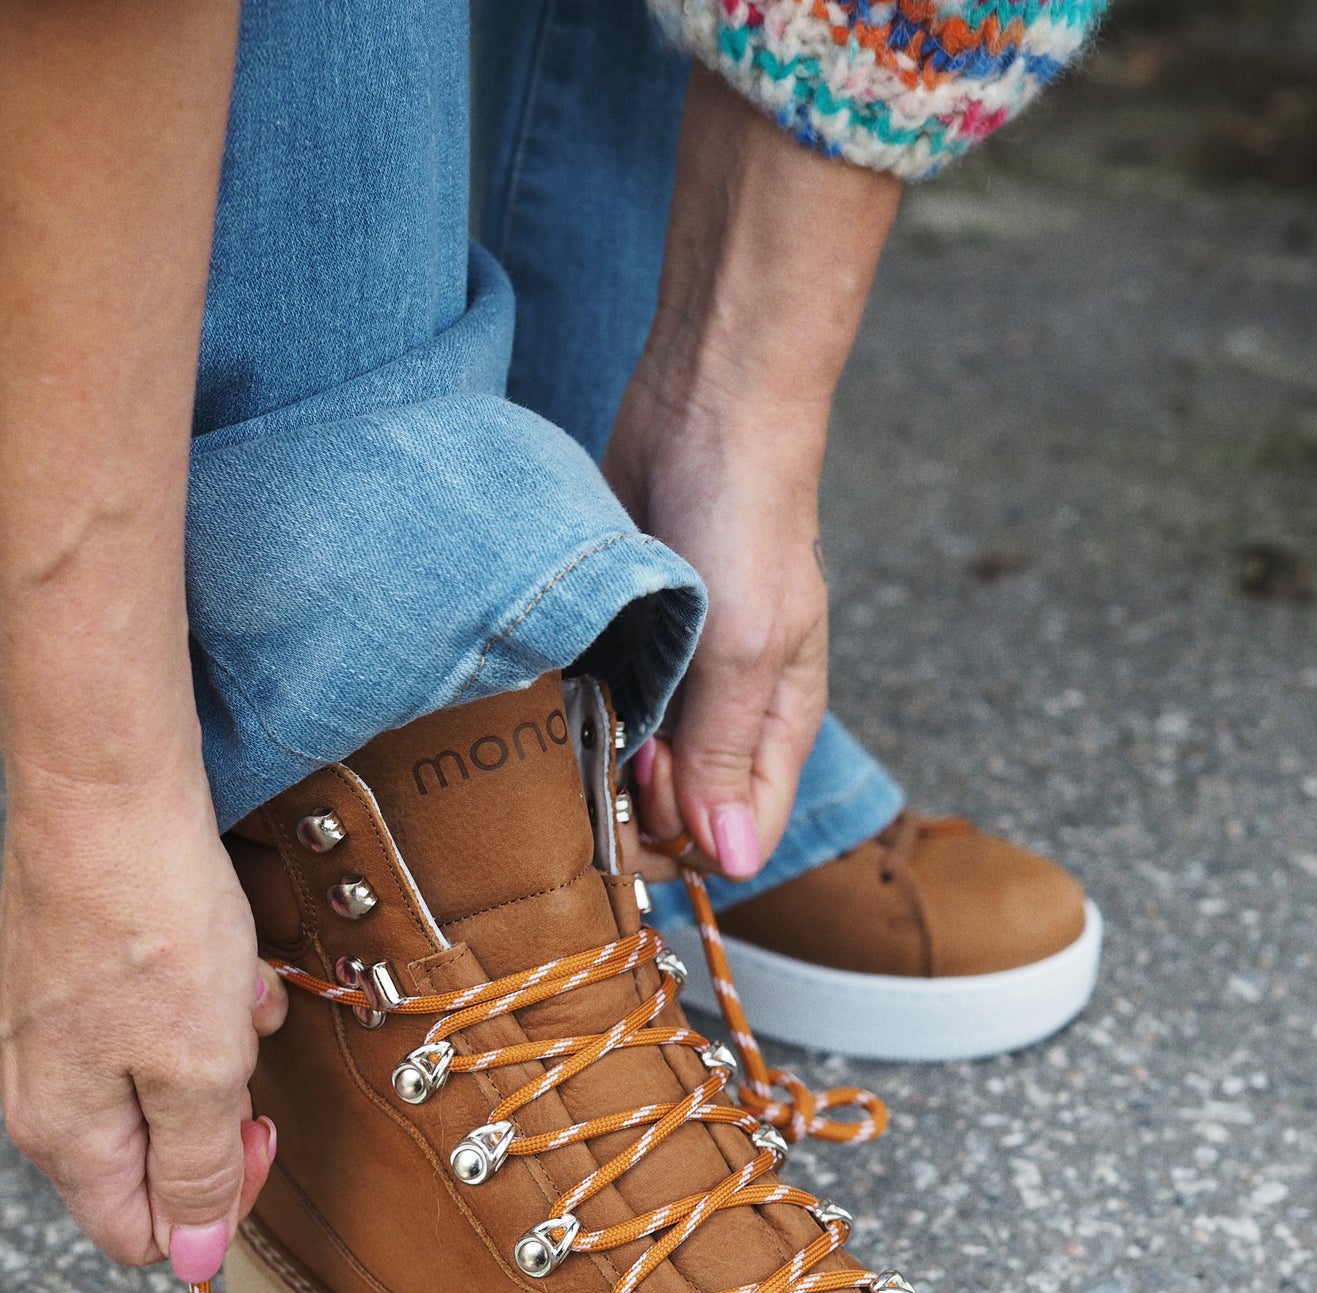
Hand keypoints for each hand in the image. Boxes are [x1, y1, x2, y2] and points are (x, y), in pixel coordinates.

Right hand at [0, 772, 286, 1277]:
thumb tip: (194, 1261)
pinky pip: (161, 1018)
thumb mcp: (200, 1071)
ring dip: (221, 1046)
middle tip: (244, 1057)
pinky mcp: (83, 980)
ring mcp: (59, 1032)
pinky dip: (206, 996)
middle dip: (222, 1112)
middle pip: (157, 1154)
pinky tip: (222, 957)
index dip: (214, 1206)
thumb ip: (197, 1171)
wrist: (110, 796)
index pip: (141, 1234)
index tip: (254, 1140)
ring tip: (233, 991)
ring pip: (168, 1079)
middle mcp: (48, 1092)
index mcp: (67, 1135)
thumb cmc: (150, 926)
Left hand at [598, 65, 898, 879]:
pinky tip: (541, 701)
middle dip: (626, 811)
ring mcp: (669, 681)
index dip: (674, 852)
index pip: (731, 840)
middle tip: (588, 767)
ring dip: (587, 767)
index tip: (626, 823)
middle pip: (671, 814)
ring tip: (559, 734)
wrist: (704, 403)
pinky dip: (564, 714)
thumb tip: (732, 865)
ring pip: (622, 765)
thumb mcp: (744, 649)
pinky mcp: (620, 642)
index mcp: (774, 730)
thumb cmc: (749, 519)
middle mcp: (722, 717)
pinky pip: (587, 706)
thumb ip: (725, 757)